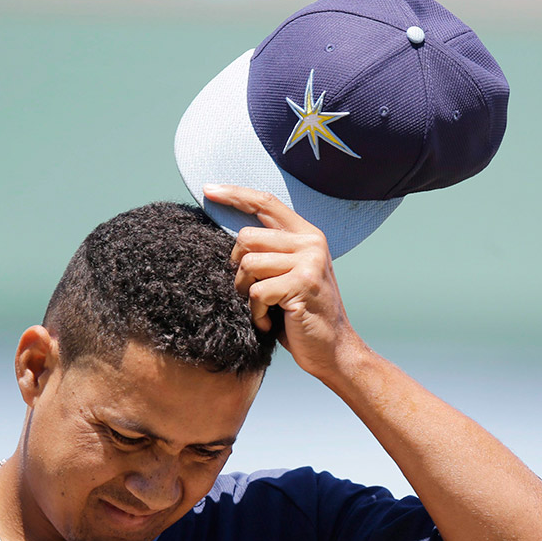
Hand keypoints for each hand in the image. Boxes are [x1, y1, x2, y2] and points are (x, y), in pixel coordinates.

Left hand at [204, 184, 364, 380]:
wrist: (332, 350)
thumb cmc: (302, 315)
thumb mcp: (289, 275)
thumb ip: (271, 252)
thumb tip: (233, 240)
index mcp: (308, 235)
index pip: (266, 203)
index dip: (235, 194)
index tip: (209, 190)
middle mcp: (311, 243)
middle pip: (247, 237)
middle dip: (239, 269)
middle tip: (253, 293)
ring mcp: (309, 262)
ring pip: (248, 265)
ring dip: (247, 294)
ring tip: (266, 309)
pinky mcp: (302, 284)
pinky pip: (256, 291)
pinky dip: (256, 312)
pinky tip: (272, 321)